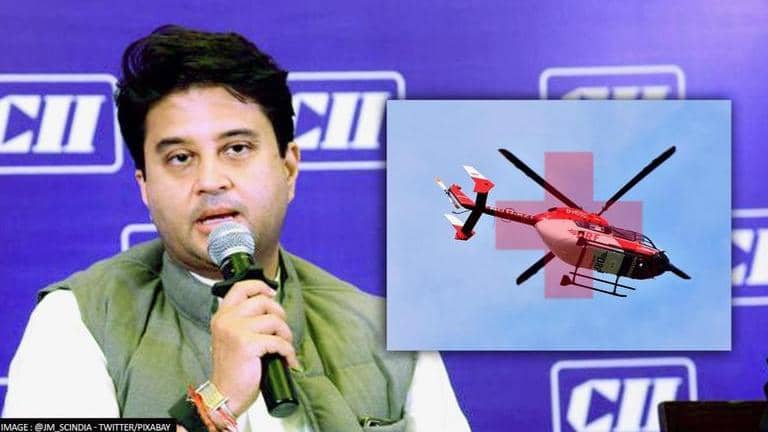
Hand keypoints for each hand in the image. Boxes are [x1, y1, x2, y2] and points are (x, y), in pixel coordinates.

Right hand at [209, 280, 298, 415]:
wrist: (225, 395)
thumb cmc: (232, 369)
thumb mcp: (231, 338)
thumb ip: (243, 321)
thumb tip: (269, 308)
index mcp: (222, 316)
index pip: (241, 288)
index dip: (260, 286)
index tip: (272, 293)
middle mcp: (227, 320)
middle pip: (263, 302)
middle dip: (279, 314)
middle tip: (281, 331)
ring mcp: (236, 331)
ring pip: (274, 320)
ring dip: (286, 334)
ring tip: (284, 347)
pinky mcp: (248, 345)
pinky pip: (279, 341)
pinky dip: (288, 351)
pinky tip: (288, 360)